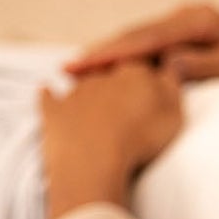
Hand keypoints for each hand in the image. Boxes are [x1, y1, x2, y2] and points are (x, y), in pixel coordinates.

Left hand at [39, 60, 184, 218]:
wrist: (95, 159)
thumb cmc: (138, 138)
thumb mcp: (172, 112)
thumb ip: (171, 84)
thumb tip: (172, 59)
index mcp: (133, 73)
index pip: (140, 61)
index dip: (144, 68)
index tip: (149, 75)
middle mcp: (102, 76)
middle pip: (110, 70)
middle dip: (116, 77)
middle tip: (124, 91)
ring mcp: (76, 93)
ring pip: (83, 82)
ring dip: (88, 87)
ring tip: (96, 102)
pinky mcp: (54, 112)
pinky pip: (49, 98)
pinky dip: (48, 93)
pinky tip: (45, 90)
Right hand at [65, 2, 218, 80]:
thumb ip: (206, 64)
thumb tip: (168, 61)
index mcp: (201, 21)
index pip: (145, 39)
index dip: (110, 54)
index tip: (81, 67)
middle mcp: (192, 14)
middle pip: (136, 34)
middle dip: (101, 52)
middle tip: (67, 73)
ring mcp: (191, 21)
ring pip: (141, 37)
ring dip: (111, 53)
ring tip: (78, 71)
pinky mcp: (191, 32)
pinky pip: (152, 44)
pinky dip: (129, 54)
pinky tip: (109, 68)